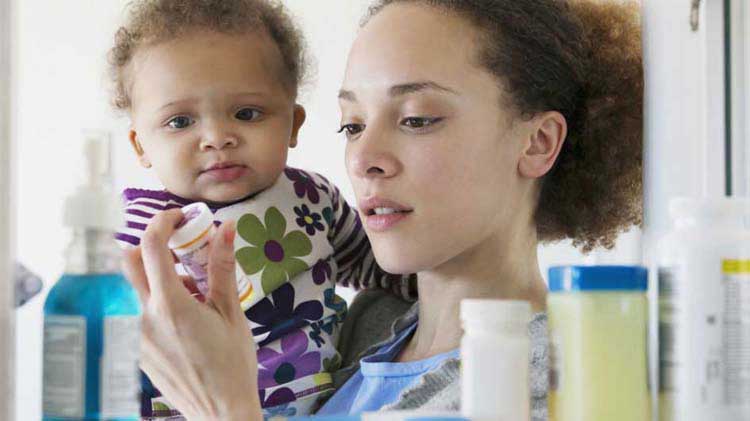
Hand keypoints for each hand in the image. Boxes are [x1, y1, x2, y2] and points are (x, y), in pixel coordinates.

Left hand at [123, 209, 261, 420]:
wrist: (220, 411)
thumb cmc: (232, 363)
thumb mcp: (232, 312)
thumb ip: (222, 268)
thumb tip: (226, 229)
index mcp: (171, 304)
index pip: (152, 246)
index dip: (164, 222)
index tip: (180, 218)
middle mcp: (143, 317)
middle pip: (127, 261)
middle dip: (149, 246)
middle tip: (179, 251)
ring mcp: (134, 335)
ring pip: (128, 287)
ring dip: (151, 275)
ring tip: (187, 291)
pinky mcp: (134, 350)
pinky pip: (132, 312)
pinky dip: (150, 301)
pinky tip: (179, 316)